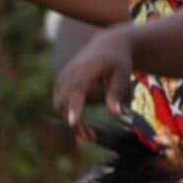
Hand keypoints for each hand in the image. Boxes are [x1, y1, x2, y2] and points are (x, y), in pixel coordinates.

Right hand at [53, 23, 135, 137]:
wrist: (107, 43)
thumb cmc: (118, 60)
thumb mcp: (122, 75)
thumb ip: (116, 94)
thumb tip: (116, 115)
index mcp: (86, 69)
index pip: (77, 90)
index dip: (74, 107)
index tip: (74, 123)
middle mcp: (70, 72)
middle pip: (65, 103)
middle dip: (75, 123)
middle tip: (91, 139)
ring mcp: (63, 76)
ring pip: (60, 106)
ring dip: (72, 122)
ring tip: (91, 136)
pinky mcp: (62, 81)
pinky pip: (60, 102)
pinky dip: (69, 115)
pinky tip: (84, 127)